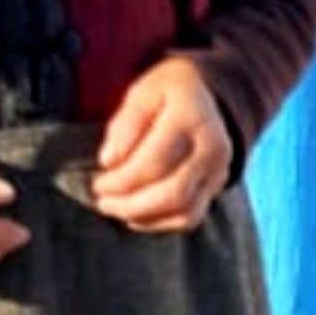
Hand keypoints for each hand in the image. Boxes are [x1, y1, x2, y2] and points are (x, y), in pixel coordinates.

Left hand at [90, 52, 242, 234]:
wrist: (206, 97)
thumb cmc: (167, 93)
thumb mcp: (143, 92)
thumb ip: (126, 123)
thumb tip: (109, 160)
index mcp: (191, 118)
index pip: (156, 161)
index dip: (122, 179)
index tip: (97, 180)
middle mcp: (213, 147)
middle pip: (173, 192)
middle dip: (130, 203)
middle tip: (102, 199)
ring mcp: (218, 171)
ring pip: (184, 211)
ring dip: (143, 216)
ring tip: (114, 207)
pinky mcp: (215, 187)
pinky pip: (190, 218)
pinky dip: (159, 223)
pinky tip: (134, 215)